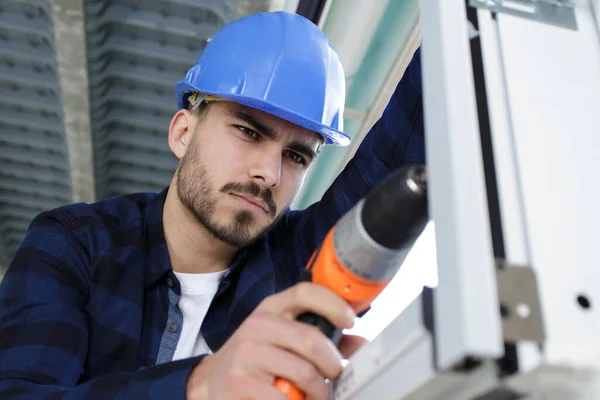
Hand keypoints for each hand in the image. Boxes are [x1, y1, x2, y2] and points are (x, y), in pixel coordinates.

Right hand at [186, 282, 356, 399]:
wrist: (211, 382)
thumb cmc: (255, 359)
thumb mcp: (282, 340)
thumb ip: (321, 339)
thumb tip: (360, 342)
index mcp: (271, 309)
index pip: (305, 292)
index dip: (333, 303)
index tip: (350, 321)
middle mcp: (258, 325)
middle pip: (311, 339)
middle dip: (332, 364)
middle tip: (334, 376)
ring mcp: (247, 353)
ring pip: (304, 372)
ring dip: (319, 391)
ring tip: (315, 395)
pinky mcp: (241, 382)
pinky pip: (285, 397)